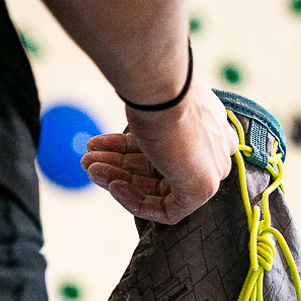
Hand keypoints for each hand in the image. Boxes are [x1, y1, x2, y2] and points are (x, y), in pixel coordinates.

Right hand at [81, 75, 238, 223]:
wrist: (163, 90)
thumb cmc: (156, 91)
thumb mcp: (150, 107)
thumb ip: (148, 126)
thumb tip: (132, 133)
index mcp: (206, 127)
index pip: (166, 149)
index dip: (129, 150)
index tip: (103, 145)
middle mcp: (213, 150)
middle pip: (159, 169)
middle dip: (119, 165)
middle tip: (88, 159)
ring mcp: (210, 170)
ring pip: (158, 186)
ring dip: (119, 177)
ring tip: (88, 165)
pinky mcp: (202, 189)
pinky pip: (167, 210)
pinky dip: (135, 201)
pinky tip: (111, 184)